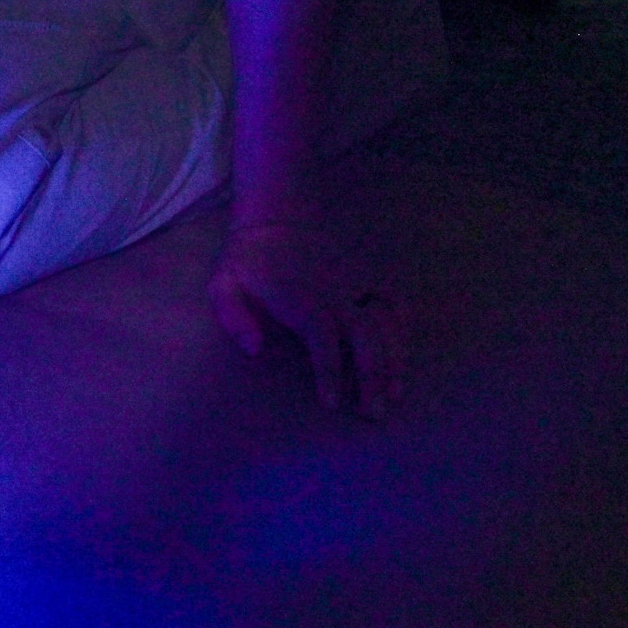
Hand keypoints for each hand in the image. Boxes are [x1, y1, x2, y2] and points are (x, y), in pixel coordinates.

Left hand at [208, 218, 403, 418]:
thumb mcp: (224, 284)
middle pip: (364, 336)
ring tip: (394, 395)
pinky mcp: (366, 276)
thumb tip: (253, 349)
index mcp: (300, 296)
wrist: (276, 216)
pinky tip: (403, 354)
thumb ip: (234, 316)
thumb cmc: (247, 261)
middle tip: (373, 412)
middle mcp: (334, 291)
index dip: (328, 371)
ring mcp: (355, 283)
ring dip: (392, 360)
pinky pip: (392, 300)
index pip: (322, 337)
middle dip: (372, 375)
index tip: (330, 402)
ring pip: (384, 324)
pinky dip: (401, 326)